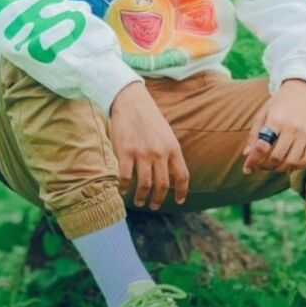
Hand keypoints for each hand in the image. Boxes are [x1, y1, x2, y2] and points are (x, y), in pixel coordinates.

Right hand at [109, 83, 188, 208]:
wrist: (131, 100)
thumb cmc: (148, 117)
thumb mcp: (166, 134)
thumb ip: (169, 152)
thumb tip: (170, 173)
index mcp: (173, 148)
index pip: (182, 176)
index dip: (181, 192)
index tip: (178, 201)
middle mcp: (160, 153)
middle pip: (162, 185)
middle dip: (158, 199)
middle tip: (153, 206)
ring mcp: (142, 153)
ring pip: (145, 185)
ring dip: (142, 197)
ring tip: (139, 201)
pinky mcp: (126, 152)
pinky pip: (126, 177)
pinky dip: (124, 187)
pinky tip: (123, 190)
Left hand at [242, 79, 305, 175]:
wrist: (303, 91)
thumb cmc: (279, 103)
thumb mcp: (263, 113)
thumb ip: (254, 134)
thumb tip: (247, 155)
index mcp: (276, 120)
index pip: (262, 147)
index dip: (253, 160)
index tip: (247, 167)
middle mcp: (292, 128)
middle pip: (276, 157)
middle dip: (264, 166)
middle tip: (259, 165)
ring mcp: (305, 134)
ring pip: (291, 162)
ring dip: (278, 169)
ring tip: (272, 165)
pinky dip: (297, 166)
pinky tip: (288, 163)